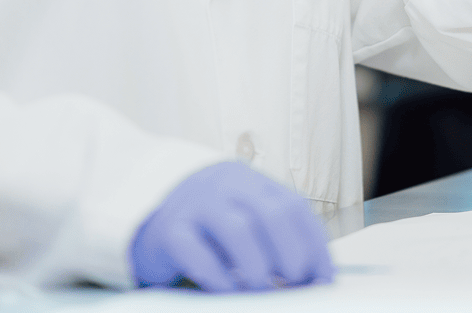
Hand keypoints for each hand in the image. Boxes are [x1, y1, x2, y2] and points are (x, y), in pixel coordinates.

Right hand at [129, 162, 334, 291]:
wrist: (148, 216)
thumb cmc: (208, 228)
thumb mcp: (245, 221)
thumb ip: (275, 238)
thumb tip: (316, 278)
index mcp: (252, 182)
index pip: (294, 207)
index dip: (314, 245)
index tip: (323, 278)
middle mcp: (226, 186)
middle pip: (270, 212)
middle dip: (290, 251)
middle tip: (294, 281)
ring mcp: (196, 205)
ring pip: (237, 228)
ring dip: (257, 264)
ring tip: (263, 287)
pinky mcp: (169, 230)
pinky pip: (195, 250)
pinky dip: (216, 274)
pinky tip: (226, 289)